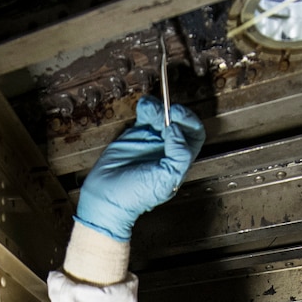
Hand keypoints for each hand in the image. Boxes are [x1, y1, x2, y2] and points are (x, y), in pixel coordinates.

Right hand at [74, 97, 204, 241]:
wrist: (107, 196)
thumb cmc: (136, 195)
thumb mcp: (166, 179)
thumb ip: (179, 155)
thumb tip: (176, 130)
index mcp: (179, 161)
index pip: (194, 135)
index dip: (189, 123)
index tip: (176, 118)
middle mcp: (168, 149)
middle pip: (180, 122)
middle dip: (174, 113)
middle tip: (165, 111)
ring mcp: (152, 140)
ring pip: (163, 115)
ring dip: (159, 108)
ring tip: (149, 109)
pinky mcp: (136, 134)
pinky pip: (146, 115)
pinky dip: (147, 106)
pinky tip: (143, 105)